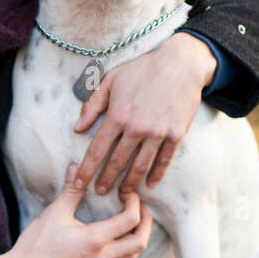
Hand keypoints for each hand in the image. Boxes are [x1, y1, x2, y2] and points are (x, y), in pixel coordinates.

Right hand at [0, 166, 152, 257]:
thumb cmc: (36, 244)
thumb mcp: (54, 213)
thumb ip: (71, 190)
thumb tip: (76, 168)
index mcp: (95, 239)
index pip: (131, 220)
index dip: (135, 203)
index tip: (128, 194)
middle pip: (140, 242)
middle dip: (146, 223)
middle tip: (141, 210)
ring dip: (138, 241)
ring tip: (132, 227)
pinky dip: (126, 257)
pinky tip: (119, 247)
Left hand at [72, 32, 215, 197]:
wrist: (181, 64)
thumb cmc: (142, 69)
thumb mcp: (111, 79)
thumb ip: (92, 105)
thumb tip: (78, 128)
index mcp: (118, 114)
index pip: (97, 149)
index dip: (86, 169)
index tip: (78, 182)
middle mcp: (136, 127)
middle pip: (117, 162)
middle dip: (106, 180)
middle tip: (100, 193)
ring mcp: (158, 132)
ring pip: (140, 165)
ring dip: (130, 182)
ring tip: (123, 194)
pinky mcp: (176, 134)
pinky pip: (164, 160)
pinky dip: (156, 174)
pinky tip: (150, 184)